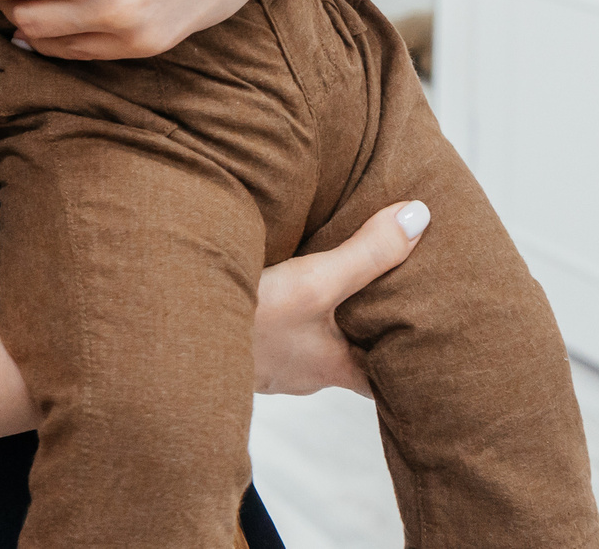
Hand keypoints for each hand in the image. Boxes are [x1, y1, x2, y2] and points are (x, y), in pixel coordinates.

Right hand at [255, 200, 429, 395]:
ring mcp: (267, 363)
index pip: (384, 382)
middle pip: (345, 356)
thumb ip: (367, 253)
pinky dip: (282, 314)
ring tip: (334, 285)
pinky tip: (275, 287)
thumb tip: (420, 217)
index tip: (429, 354)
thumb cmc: (248, 323)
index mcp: (332, 367)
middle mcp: (302, 372)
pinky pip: (271, 331)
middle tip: (388, 302)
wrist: (169, 338)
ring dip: (319, 320)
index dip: (406, 369)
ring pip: (305, 342)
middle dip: (362, 332)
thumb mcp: (315, 282)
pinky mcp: (237, 346)